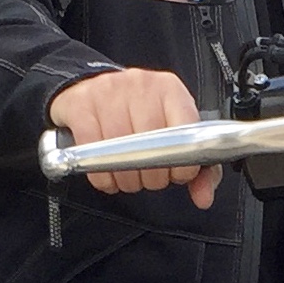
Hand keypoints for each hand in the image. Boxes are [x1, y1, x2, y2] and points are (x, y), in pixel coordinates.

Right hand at [47, 69, 216, 208]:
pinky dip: (101, 174)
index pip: (185, 132)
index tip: (177, 175)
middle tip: (150, 179)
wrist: (92, 89)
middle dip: (153, 176)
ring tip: (129, 177)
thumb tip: (204, 197)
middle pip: (150, 145)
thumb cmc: (139, 115)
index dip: (182, 164)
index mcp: (170, 90)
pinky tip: (108, 176)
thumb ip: (199, 168)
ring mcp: (108, 91)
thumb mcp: (174, 134)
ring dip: (126, 178)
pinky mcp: (80, 103)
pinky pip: (91, 150)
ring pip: (119, 150)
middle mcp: (140, 84)